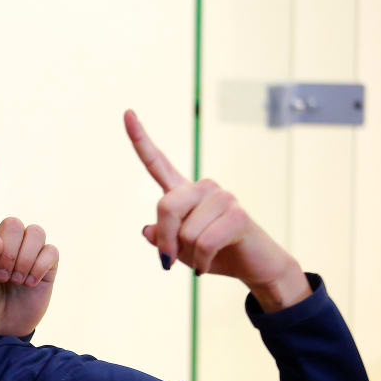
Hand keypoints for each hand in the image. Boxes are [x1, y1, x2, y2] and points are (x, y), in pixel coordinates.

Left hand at [0, 151, 58, 335]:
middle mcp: (4, 239)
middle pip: (14, 222)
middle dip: (7, 252)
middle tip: (0, 275)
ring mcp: (27, 250)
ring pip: (34, 233)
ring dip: (23, 260)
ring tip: (13, 280)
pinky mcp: (46, 264)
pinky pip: (50, 251)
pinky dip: (39, 267)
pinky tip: (29, 282)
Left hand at [125, 109, 309, 311]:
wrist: (254, 267)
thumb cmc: (213, 255)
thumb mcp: (177, 250)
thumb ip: (161, 238)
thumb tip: (148, 230)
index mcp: (183, 191)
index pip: (156, 162)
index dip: (140, 139)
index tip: (126, 112)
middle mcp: (202, 188)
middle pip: (166, 206)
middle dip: (166, 239)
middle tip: (169, 260)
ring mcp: (222, 197)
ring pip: (186, 231)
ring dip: (188, 254)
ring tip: (203, 257)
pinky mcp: (238, 214)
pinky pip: (204, 243)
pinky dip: (201, 261)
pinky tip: (208, 264)